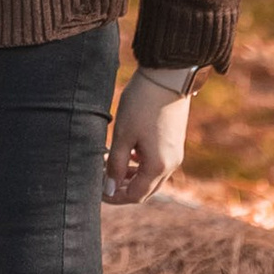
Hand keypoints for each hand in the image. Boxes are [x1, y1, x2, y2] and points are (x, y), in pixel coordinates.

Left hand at [103, 68, 192, 205]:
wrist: (168, 77)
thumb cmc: (142, 105)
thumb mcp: (123, 135)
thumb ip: (115, 165)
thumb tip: (109, 189)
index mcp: (158, 166)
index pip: (135, 195)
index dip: (114, 196)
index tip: (97, 190)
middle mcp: (171, 165)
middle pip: (145, 190)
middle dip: (123, 189)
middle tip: (103, 181)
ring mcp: (175, 154)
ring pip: (151, 177)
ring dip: (132, 177)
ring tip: (111, 167)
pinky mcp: (175, 142)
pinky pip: (157, 163)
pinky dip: (141, 165)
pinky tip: (128, 153)